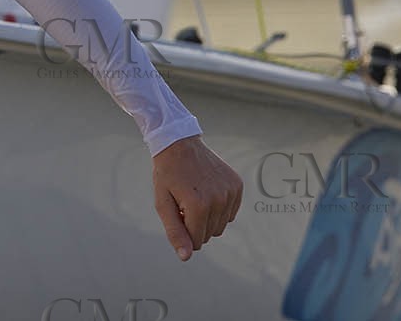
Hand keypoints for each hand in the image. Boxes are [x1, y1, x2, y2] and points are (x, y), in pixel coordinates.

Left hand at [152, 135, 240, 260]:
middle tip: (184, 202)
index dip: (184, 232)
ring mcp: (230, 192)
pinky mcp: (237, 185)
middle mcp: (218, 199)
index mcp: (198, 206)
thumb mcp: (163, 203)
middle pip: (209, 234)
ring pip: (221, 225)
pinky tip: (207, 191)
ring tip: (195, 196)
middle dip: (195, 225)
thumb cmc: (167, 175)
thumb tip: (186, 257)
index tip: (177, 214)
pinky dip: (219, 208)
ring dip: (208, 218)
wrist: (179, 144)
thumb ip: (175, 232)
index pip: (197, 241)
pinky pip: (231, 213)